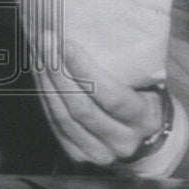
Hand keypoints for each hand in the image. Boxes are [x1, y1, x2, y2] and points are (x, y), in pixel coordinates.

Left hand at [35, 31, 163, 165]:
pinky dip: (44, 98)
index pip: (112, 98)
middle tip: (46, 43)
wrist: (147, 136)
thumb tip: (97, 32)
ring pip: (63, 118)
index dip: (86, 72)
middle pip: (81, 108)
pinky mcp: (78, 156)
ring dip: (46, 84)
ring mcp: (98, 153)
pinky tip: (39, 75)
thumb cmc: (147, 98)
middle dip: (59, 73)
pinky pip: (54, 125)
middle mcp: (122, 141)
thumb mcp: (150, 85)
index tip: (67, 45)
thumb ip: (128, 70)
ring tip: (38, 53)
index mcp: (145, 120)